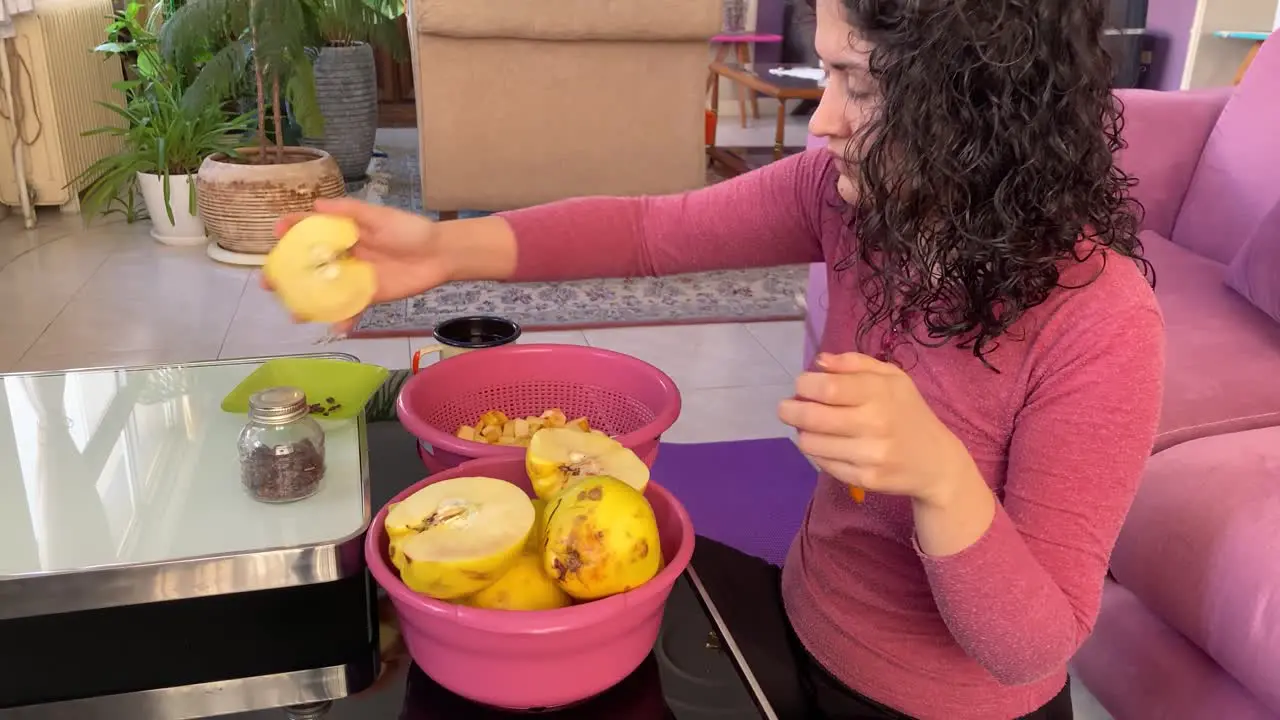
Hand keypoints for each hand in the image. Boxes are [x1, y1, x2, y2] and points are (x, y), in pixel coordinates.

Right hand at [268, 198, 451, 334]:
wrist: (441, 254)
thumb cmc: (411, 231)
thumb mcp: (380, 216)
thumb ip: (350, 212)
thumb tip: (316, 204)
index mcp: (346, 233)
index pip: (312, 230)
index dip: (292, 230)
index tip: (276, 233)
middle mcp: (346, 256)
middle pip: (310, 265)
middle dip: (288, 273)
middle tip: (269, 282)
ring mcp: (356, 277)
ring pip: (325, 290)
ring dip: (309, 302)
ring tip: (294, 313)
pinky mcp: (371, 296)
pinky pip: (352, 308)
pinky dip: (343, 319)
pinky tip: (334, 327)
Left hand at [778, 352, 975, 507]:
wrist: (936, 463)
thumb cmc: (908, 412)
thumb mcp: (892, 378)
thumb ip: (854, 363)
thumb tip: (820, 362)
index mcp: (881, 393)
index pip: (828, 387)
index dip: (805, 385)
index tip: (802, 385)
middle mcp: (875, 424)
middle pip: (812, 417)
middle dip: (790, 410)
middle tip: (787, 408)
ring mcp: (870, 455)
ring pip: (811, 443)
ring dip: (802, 432)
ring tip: (809, 426)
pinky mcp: (864, 480)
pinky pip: (823, 463)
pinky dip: (818, 452)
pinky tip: (827, 444)